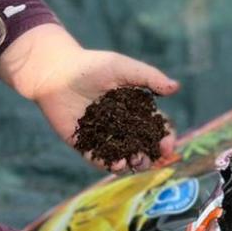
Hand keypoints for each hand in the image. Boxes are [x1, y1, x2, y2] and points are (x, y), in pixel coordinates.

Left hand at [0, 24, 178, 170]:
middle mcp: (121, 125)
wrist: (55, 72)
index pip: (155, 126)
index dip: (164, 136)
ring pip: (124, 155)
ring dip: (133, 162)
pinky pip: (99, 159)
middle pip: (142, 145)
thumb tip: (176, 87)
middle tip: (155, 157)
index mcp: (134, 108)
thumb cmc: (91, 66)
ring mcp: (103, 136)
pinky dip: (109, 164)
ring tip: (137, 161)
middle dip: (151, 154)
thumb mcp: (123, 68)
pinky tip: (117, 163)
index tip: (168, 144)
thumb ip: (149, 77)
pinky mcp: (84, 144)